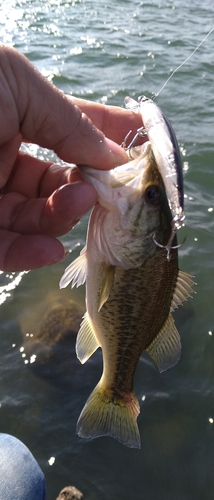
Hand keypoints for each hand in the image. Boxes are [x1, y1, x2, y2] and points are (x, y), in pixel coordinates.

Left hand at [0, 45, 142, 271]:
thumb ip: (68, 121)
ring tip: (82, 205)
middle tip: (116, 190)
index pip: (68, 132)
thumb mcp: (15, 85)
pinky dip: (29, 253)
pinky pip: (2, 250)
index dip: (105, 139)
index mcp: (9, 117)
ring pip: (34, 220)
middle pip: (56, 184)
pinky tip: (51, 248)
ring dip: (62, 218)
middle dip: (88, 187)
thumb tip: (113, 154)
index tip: (142, 147)